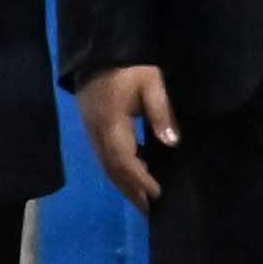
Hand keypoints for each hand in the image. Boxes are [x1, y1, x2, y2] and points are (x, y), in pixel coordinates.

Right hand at [79, 65, 179, 213]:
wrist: (97, 52)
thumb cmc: (129, 66)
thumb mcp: (151, 82)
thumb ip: (161, 111)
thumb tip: (171, 143)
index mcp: (111, 121)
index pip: (124, 158)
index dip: (139, 179)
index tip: (156, 194)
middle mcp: (96, 132)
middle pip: (112, 168)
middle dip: (131, 190)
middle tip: (149, 210)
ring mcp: (91, 131)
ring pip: (106, 165)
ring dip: (124, 184)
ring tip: (142, 201)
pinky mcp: (92, 129)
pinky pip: (104, 156)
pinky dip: (119, 171)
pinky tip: (134, 176)